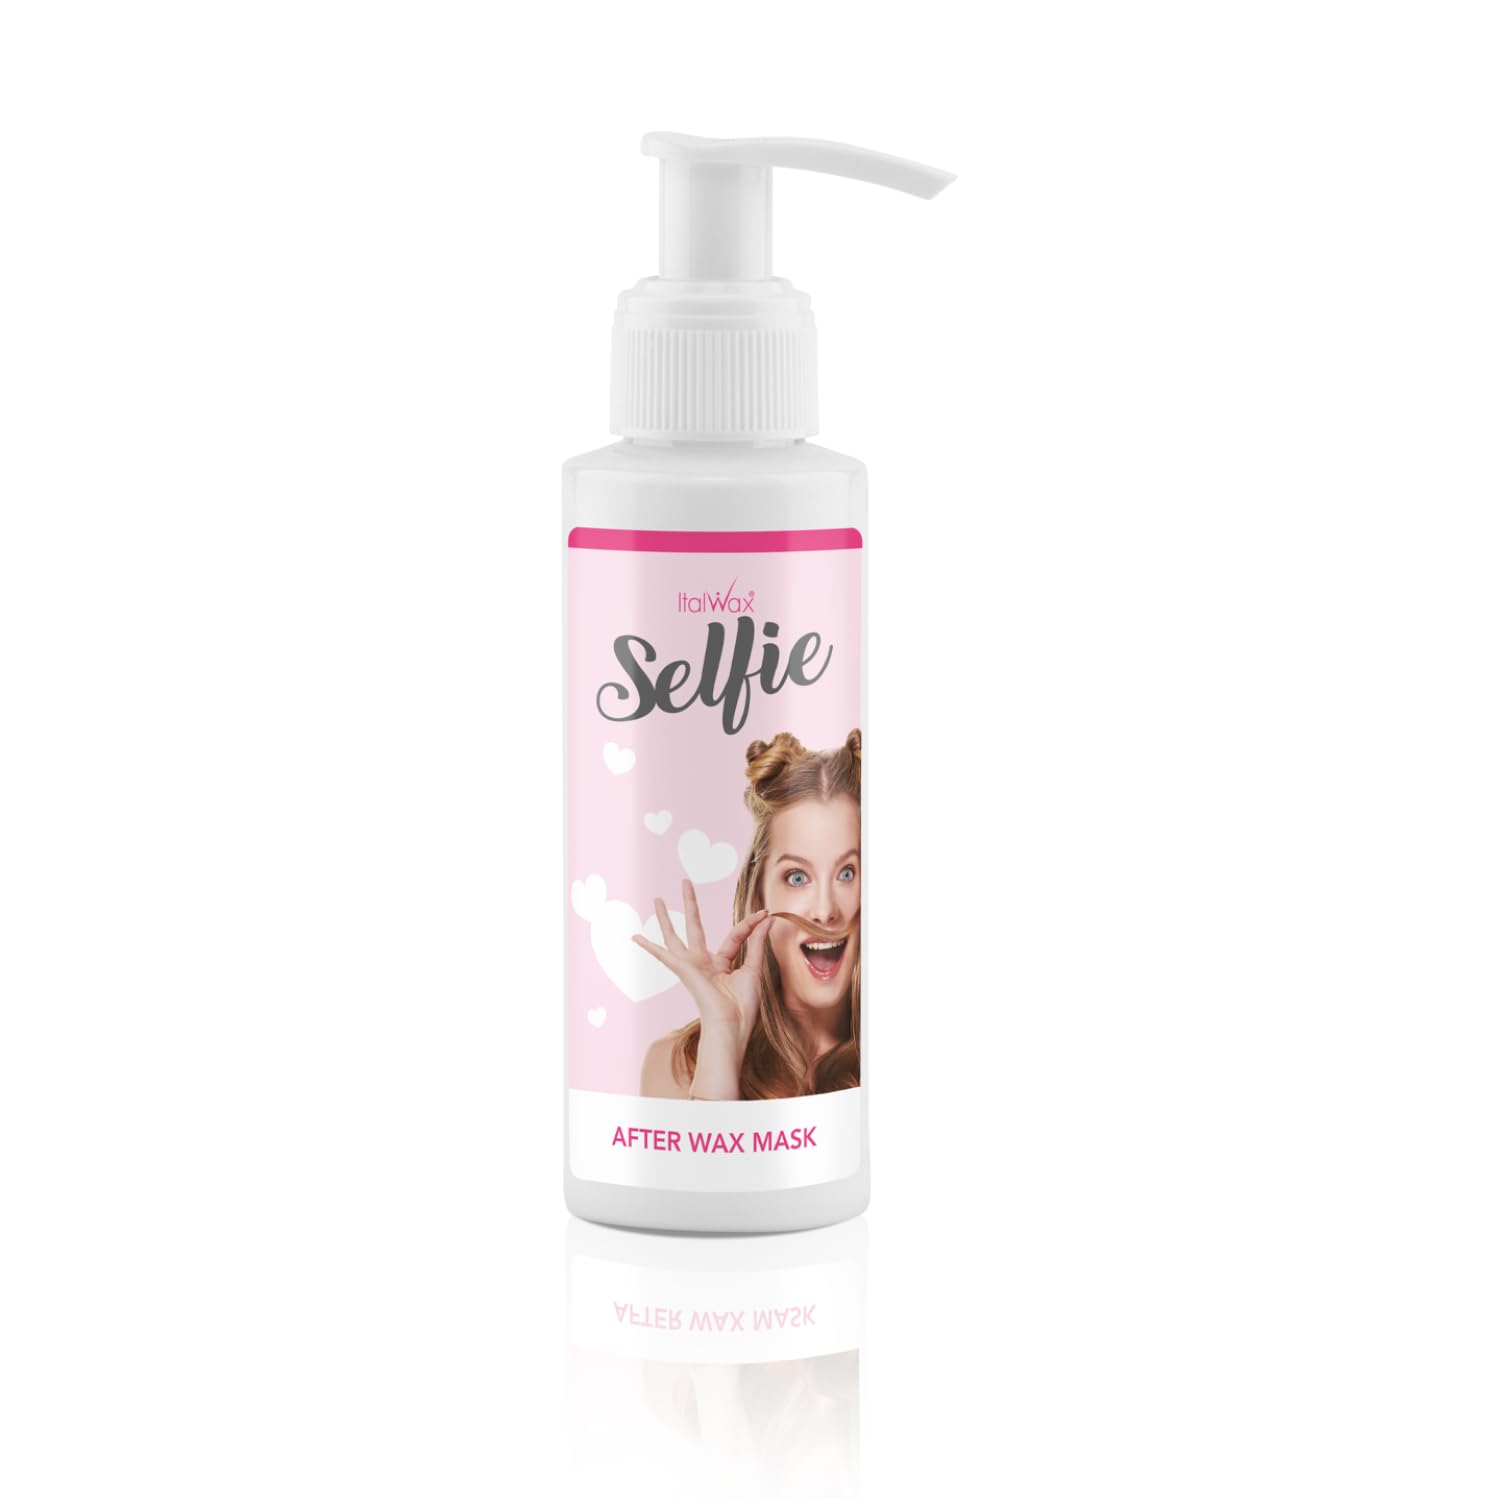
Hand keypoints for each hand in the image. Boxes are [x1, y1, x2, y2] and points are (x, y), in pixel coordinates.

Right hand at [632, 879, 773, 1049]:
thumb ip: (756, 942)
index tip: (764, 913)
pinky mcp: (683, 970)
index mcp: (721, 963)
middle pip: (694, 926)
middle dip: (690, 904)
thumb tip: (766, 918)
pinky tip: (634, 937)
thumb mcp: (753, 968)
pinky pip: (663, 955)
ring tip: (658, 899)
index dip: (750, 923)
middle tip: (685, 881)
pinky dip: (649, 947)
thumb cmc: (742, 1006)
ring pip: (675, 935)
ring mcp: (691, 966)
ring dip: (666, 917)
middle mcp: (703, 962)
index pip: (734, 935)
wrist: (731, 1025)